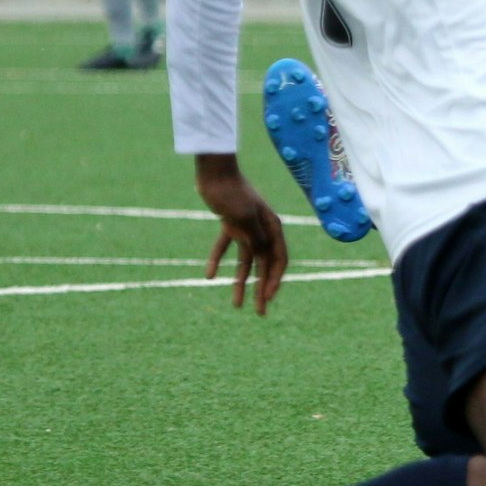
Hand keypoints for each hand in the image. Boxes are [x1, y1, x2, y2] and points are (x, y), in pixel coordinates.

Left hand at [194, 154, 288, 315]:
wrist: (214, 172)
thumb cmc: (232, 192)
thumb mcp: (244, 217)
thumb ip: (254, 237)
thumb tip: (261, 256)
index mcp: (272, 227)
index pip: (278, 260)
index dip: (273, 281)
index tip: (265, 299)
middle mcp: (263, 230)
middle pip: (264, 266)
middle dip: (261, 290)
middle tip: (260, 313)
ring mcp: (247, 228)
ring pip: (246, 261)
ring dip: (240, 282)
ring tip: (235, 305)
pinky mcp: (230, 224)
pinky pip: (226, 248)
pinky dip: (217, 261)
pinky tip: (207, 276)